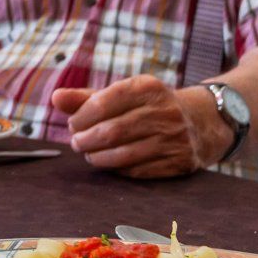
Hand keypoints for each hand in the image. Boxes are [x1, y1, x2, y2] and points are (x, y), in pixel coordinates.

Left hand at [51, 75, 225, 177]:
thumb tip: (55, 98)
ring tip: (89, 155)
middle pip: (112, 131)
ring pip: (125, 154)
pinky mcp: (180, 162)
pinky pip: (140, 171)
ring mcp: (175, 138)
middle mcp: (164, 111)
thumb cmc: (148, 107)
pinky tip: (110, 164)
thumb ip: (86, 97)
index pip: (104, 102)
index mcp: (148, 87)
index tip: (72, 125)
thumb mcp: (123, 94)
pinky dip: (118, 170)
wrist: (202, 122)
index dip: (81, 116)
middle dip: (86, 140)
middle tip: (76, 143)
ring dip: (99, 158)